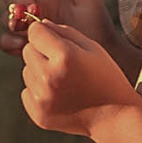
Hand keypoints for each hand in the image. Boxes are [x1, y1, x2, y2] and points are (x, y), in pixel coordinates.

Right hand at [0, 0, 116, 56]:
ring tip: (27, 30)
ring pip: (6, 18)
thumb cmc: (96, 22)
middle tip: (31, 11)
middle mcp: (35, 4)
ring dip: (13, 22)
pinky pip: (7, 41)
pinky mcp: (27, 43)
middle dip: (17, 2)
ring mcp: (29, 24)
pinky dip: (10, 42)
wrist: (99, 52)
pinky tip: (24, 45)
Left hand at [19, 17, 141, 140]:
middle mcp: (49, 77)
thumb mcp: (92, 48)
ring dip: (40, 72)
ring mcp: (43, 98)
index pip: (34, 32)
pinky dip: (38, 92)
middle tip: (62, 64)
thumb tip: (40, 25)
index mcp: (65, 56)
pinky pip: (27, 92)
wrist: (115, 116)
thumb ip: (65, 32)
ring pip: (26, 72)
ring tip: (64, 82)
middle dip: (41, 52)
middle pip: (27, 51)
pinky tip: (60, 96)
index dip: (44, 33)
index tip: (54, 40)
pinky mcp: (39, 114)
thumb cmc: (106, 77)